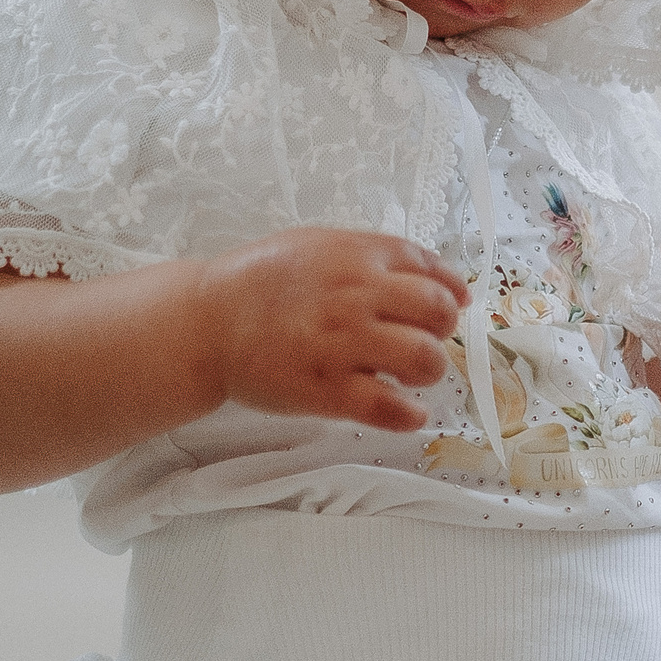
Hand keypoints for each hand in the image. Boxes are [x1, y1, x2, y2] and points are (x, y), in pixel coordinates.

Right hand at [193, 228, 466, 430]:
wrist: (206, 322)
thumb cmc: (260, 282)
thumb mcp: (318, 246)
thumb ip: (373, 256)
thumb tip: (436, 276)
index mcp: (358, 257)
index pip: (430, 268)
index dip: (450, 289)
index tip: (454, 304)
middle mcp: (358, 297)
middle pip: (437, 313)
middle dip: (443, 329)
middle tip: (425, 339)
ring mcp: (344, 344)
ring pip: (424, 359)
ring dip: (429, 370)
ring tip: (411, 375)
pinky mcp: (328, 390)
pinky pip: (389, 407)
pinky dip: (410, 415)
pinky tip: (409, 413)